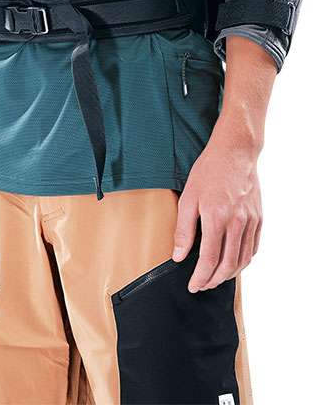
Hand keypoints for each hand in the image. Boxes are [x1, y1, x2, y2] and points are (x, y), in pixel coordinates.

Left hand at [171, 136, 262, 291]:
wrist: (235, 151)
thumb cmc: (209, 171)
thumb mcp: (188, 198)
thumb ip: (184, 230)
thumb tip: (179, 257)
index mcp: (217, 218)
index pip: (209, 259)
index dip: (200, 277)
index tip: (193, 286)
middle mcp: (237, 222)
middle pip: (228, 265)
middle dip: (214, 281)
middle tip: (202, 285)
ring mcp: (251, 221)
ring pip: (243, 259)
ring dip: (229, 274)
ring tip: (216, 278)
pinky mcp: (259, 218)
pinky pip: (253, 247)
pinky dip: (244, 260)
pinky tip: (234, 262)